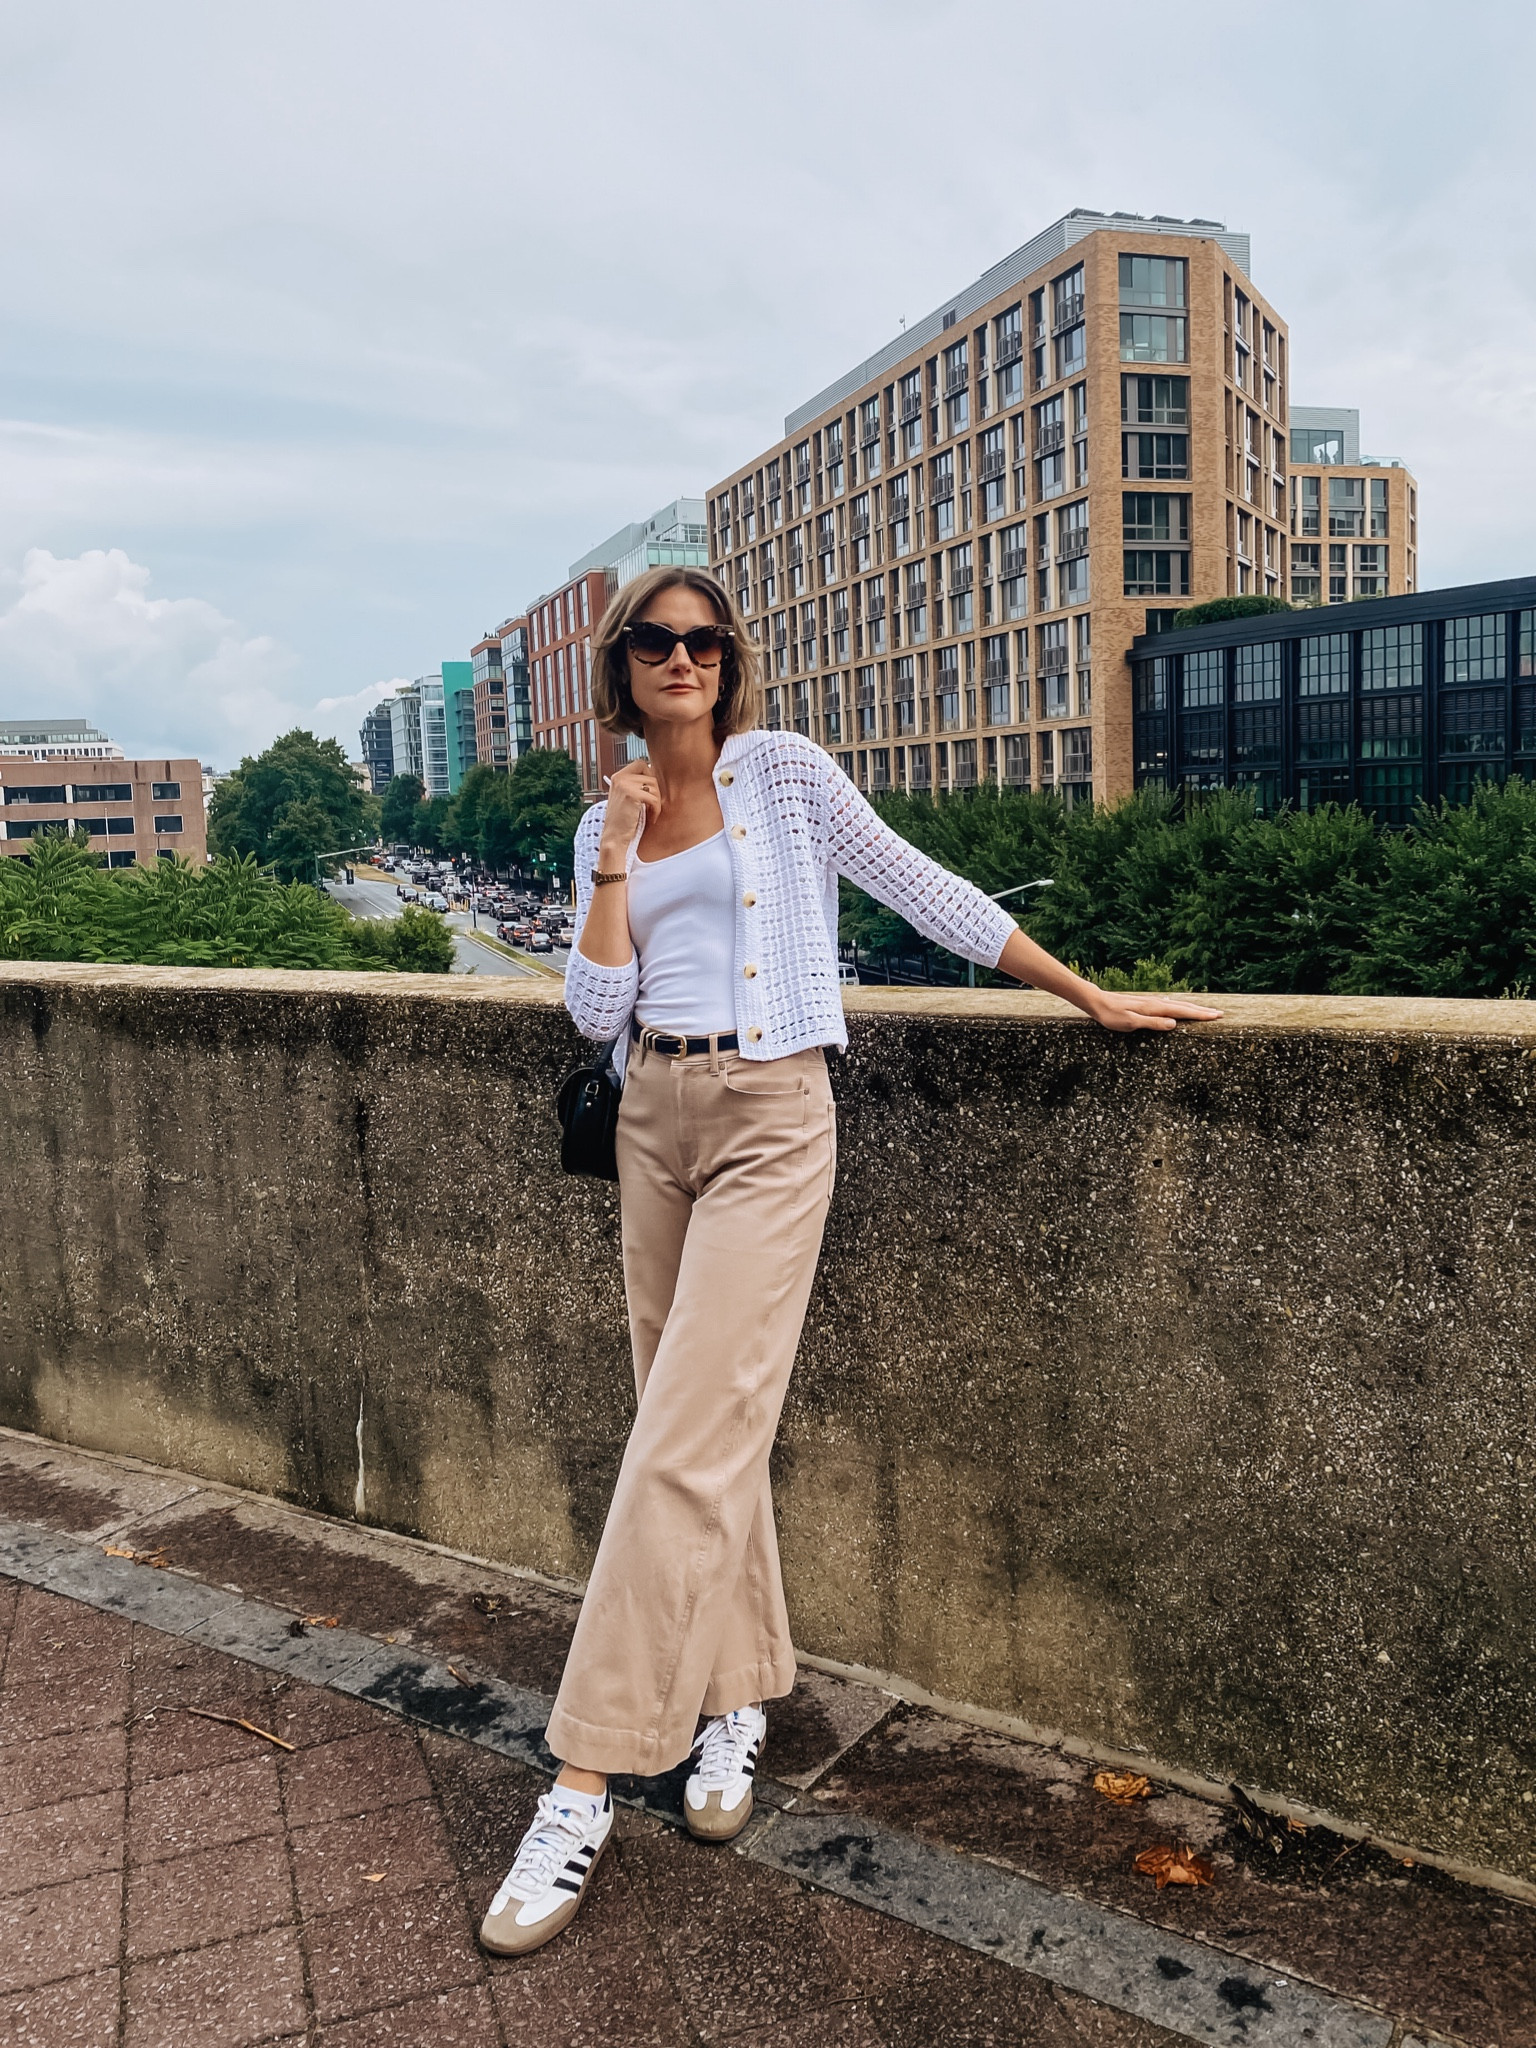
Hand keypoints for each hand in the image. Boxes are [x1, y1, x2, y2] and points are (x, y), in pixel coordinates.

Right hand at [598, 761, 660, 856]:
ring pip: (654, 787)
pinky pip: (654, 798)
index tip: (650, 792)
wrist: (614, 838)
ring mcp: (624, 785)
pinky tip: (651, 819)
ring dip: (656, 802)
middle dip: (655, 792)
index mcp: (618, 777)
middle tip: (652, 806)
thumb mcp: (627, 798)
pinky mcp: (631, 795)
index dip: (650, 775)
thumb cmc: (624, 821)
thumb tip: (656, 772)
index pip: (641, 763)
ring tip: (651, 814)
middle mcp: (620, 778)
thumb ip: (637, 785)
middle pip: (650, 775)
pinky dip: (656, 810)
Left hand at [1082, 989, 1222, 1033]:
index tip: (1216, 1016)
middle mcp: (1156, 1003)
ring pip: (1178, 1005)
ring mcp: (1152, 1002)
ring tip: (1206, 1011)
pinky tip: (1180, 1008)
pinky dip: (1181, 1007)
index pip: (1183, 1012)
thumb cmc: (1111, 1015)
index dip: (1200, 1015)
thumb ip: (1152, 1023)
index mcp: (1155, 1009)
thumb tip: (1174, 1023)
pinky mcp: (1146, 1004)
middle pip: (1184, 1007)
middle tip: (1220, 1013)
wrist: (1097, 1001)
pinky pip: (1170, 1005)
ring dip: (1193, 1008)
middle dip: (1202, 1011)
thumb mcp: (1130, 1023)